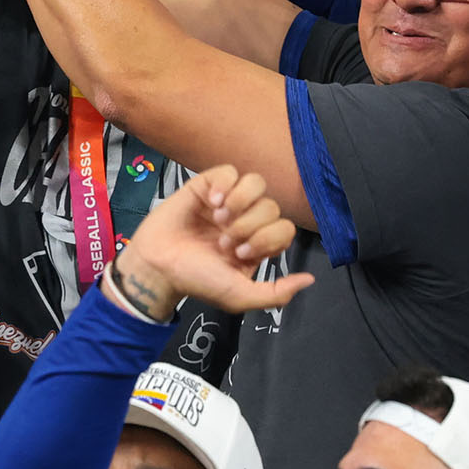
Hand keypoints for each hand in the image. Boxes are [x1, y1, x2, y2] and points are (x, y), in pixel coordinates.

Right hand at [103, 167, 308, 321]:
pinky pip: (229, 171)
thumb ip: (276, 293)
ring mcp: (228, 201)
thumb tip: (310, 280)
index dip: (267, 239)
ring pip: (256, 183)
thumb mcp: (239, 296)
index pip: (284, 228)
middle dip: (249, 226)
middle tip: (224, 242)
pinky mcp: (207, 185)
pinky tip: (210, 203)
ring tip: (219, 217)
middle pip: (271, 207)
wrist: (158, 267)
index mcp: (258, 244)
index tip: (240, 254)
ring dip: (241, 202)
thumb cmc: (196, 281)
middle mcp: (247, 220)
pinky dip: (224, 185)